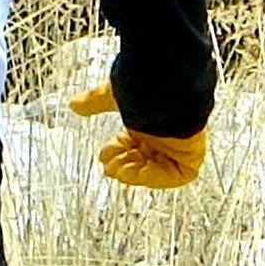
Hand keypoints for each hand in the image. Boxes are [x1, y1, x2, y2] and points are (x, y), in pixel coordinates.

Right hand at [73, 81, 207, 189]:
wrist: (168, 89)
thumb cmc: (144, 88)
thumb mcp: (113, 95)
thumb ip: (95, 101)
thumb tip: (74, 104)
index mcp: (148, 121)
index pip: (131, 143)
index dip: (116, 150)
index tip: (104, 154)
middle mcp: (163, 134)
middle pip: (141, 159)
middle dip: (122, 164)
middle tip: (109, 166)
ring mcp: (177, 146)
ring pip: (155, 170)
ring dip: (135, 172)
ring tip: (119, 170)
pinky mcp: (190, 156)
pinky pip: (177, 176)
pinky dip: (156, 177)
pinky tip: (138, 172)